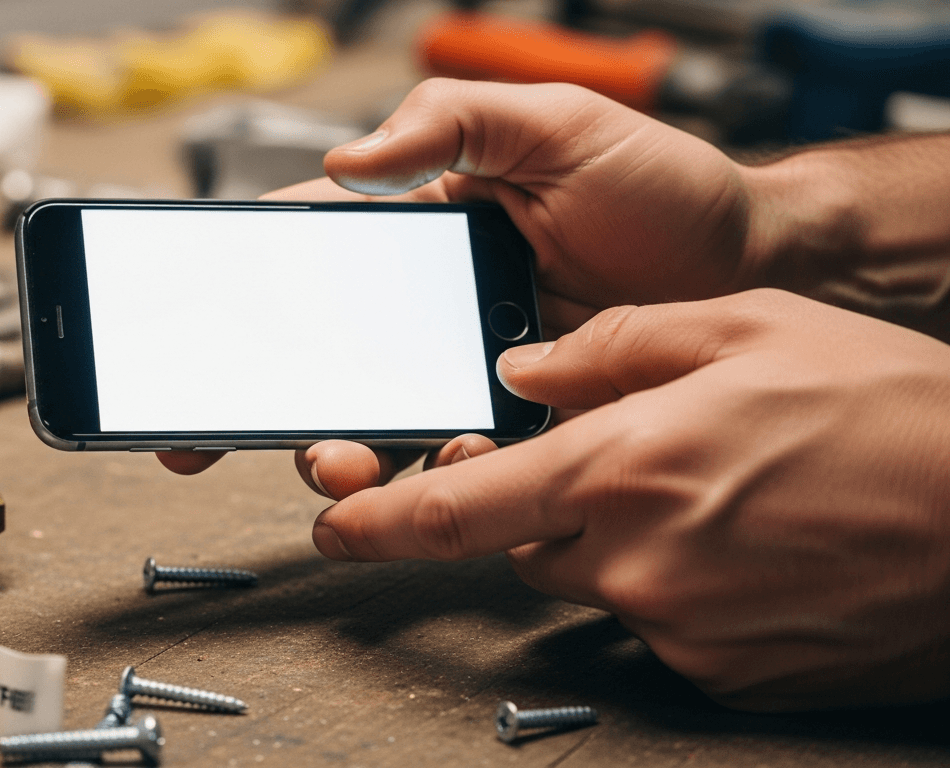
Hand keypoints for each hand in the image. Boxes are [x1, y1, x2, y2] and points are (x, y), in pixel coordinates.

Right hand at [160, 78, 764, 476]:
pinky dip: (440, 473)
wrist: (758, 265)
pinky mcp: (518, 424)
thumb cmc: (659, 187)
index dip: (237, 294)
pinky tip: (452, 461)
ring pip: (376, 420)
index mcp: (421, 229)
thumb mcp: (555, 124)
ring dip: (340, 448)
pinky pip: (459, 459)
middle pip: (318, 360)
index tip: (188, 336)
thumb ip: (453, 121)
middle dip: (268, 404)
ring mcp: (469, 370)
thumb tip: (345, 161)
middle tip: (240, 431)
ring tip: (345, 457)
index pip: (305, 256)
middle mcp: (430, 306)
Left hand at [312, 289, 949, 709]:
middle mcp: (632, 563)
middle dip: (549, 506)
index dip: (374, 523)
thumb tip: (522, 370)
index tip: (334, 528)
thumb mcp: (741, 329)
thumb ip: (608, 345)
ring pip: (597, 584)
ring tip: (722, 495)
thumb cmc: (886, 412)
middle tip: (635, 462)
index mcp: (618, 469)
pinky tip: (754, 545)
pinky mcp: (724, 676)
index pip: (449, 511)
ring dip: (625, 543)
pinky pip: (662, 627)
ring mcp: (677, 630)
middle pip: (527, 545)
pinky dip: (683, 586)